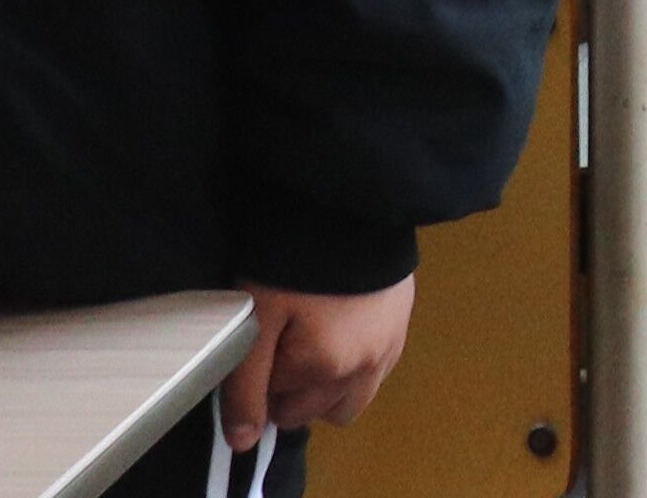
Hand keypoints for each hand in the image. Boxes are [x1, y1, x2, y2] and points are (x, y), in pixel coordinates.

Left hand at [220, 276, 414, 446]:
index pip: (277, 408)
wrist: (349, 203)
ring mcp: (389, 348)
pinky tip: (341, 327)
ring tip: (312, 342)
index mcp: (326, 369)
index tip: (257, 348)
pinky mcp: (403, 327)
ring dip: (327, 387)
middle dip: (293, 393)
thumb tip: (243, 443)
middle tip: (281, 346)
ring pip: (351, 400)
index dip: (260, 382)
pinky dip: (355, 366)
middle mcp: (365, 369)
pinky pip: (376, 373)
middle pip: (315, 412)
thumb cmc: (294, 259)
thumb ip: (246, 385)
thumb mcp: (257, 319)